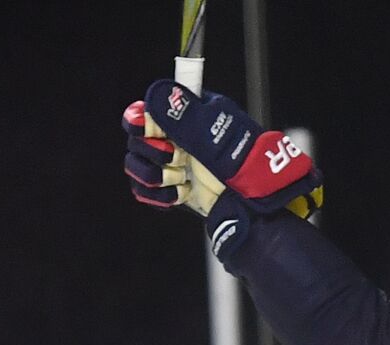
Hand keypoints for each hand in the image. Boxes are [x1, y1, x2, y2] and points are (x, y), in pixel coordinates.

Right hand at [122, 81, 322, 258]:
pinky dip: (160, 195)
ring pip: (135, 165)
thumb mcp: (213, 138)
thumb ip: (182, 115)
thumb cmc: (243, 168)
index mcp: (187, 116)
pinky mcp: (172, 188)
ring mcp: (173, 164)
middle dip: (154, 152)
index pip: (145, 110)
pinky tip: (182, 193)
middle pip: (136, 140)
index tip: (154, 133)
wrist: (255, 207)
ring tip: (182, 179)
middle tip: (179, 158)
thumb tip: (157, 91)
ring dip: (155, 175)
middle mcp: (176, 138)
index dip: (141, 122)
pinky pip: (144, 190)